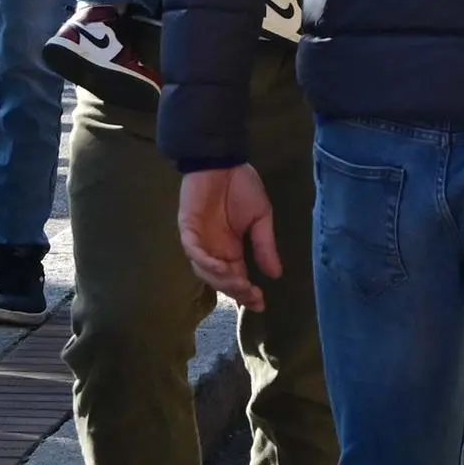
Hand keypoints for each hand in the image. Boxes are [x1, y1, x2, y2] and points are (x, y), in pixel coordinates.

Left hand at [179, 165, 282, 309]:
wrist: (224, 160)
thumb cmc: (241, 186)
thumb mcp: (260, 217)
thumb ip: (264, 245)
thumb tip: (275, 274)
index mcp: (231, 249)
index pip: (237, 278)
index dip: (246, 293)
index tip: (261, 304)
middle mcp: (213, 249)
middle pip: (220, 279)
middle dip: (235, 290)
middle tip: (251, 295)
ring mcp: (199, 240)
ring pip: (204, 270)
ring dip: (221, 279)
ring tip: (239, 283)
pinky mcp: (188, 228)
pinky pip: (193, 251)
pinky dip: (205, 261)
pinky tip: (220, 266)